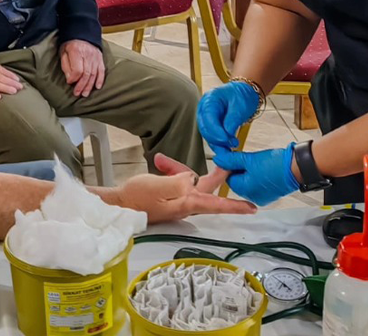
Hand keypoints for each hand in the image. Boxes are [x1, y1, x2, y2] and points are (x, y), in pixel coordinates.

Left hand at [60, 40, 105, 96]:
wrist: (82, 33)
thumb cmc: (70, 44)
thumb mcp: (63, 52)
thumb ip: (66, 66)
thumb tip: (70, 79)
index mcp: (76, 51)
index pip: (78, 70)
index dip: (74, 79)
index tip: (69, 83)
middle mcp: (88, 54)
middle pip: (86, 74)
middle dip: (81, 85)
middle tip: (77, 93)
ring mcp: (95, 57)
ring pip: (94, 74)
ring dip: (89, 85)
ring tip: (85, 94)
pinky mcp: (100, 58)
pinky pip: (101, 70)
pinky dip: (100, 79)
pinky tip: (97, 87)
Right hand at [115, 153, 257, 222]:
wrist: (117, 206)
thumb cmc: (135, 198)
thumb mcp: (157, 187)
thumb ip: (178, 182)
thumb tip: (192, 179)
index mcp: (185, 203)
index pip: (215, 204)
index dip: (234, 205)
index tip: (251, 208)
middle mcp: (184, 204)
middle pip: (207, 188)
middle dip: (216, 175)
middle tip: (229, 163)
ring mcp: (176, 201)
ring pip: (190, 181)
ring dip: (178, 168)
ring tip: (160, 160)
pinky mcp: (168, 197)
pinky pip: (177, 182)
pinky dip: (170, 171)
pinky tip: (159, 162)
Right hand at [197, 81, 260, 150]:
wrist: (244, 94)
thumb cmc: (241, 95)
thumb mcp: (240, 107)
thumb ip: (232, 121)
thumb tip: (227, 137)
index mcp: (210, 100)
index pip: (208, 118)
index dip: (216, 131)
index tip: (226, 139)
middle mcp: (204, 109)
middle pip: (205, 128)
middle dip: (217, 139)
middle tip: (232, 144)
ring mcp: (206, 118)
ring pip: (207, 135)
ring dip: (219, 144)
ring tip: (233, 145)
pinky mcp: (210, 125)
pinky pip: (212, 137)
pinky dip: (220, 143)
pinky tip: (229, 146)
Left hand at [211, 145, 300, 206]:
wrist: (297, 167)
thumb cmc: (277, 165)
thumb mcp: (249, 159)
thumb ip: (231, 160)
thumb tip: (219, 159)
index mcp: (244, 189)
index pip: (228, 177)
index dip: (231, 165)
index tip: (236, 157)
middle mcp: (253, 197)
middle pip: (238, 181)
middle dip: (242, 169)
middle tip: (250, 160)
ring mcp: (262, 197)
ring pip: (248, 182)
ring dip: (250, 172)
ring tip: (260, 163)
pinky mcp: (270, 194)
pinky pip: (258, 185)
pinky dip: (259, 177)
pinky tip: (266, 169)